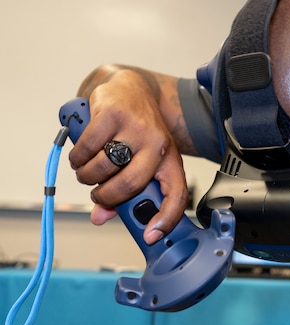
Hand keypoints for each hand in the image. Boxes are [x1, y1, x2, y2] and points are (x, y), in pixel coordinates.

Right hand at [68, 68, 189, 243]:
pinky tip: (81, 155)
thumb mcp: (140, 160)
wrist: (132, 89)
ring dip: (87, 176)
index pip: (176, 194)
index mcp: (170, 160)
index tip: (151, 235)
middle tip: (97, 194)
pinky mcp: (112, 114)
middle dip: (106, 196)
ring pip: (104, 168)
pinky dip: (77, 158)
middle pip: (129, 184)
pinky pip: (87, 148)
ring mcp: (135, 127)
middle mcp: (158, 143)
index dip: (166, 219)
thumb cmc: (138, 131)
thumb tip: (99, 217)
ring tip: (88, 171)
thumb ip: (121, 192)